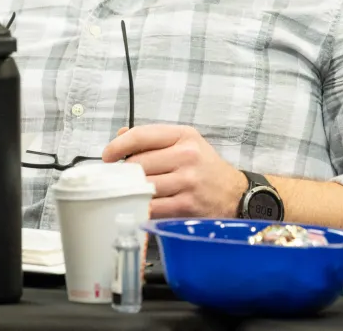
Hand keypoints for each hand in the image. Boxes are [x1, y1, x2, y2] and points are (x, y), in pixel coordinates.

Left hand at [102, 124, 246, 218]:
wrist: (236, 195)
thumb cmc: (205, 168)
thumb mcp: (186, 144)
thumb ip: (154, 139)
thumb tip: (120, 136)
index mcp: (184, 136)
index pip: (141, 135)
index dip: (117, 146)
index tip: (107, 156)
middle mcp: (187, 155)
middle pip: (138, 163)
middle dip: (125, 173)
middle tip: (120, 179)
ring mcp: (187, 181)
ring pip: (143, 185)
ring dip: (131, 191)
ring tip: (130, 192)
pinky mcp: (186, 205)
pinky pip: (152, 206)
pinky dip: (142, 207)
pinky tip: (141, 205)